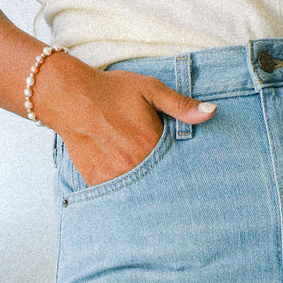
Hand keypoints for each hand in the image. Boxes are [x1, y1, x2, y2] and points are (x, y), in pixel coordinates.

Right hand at [33, 53, 216, 186]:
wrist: (70, 97)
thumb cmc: (111, 91)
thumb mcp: (150, 90)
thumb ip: (181, 105)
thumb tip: (212, 112)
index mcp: (152, 144)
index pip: (176, 165)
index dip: (178, 166)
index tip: (182, 168)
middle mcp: (135, 164)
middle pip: (157, 180)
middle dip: (161, 178)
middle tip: (158, 173)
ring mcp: (115, 175)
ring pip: (137, 190)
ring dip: (142, 186)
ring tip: (137, 172)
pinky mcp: (97, 181)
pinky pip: (115, 192)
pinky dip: (121, 188)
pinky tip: (122, 177)